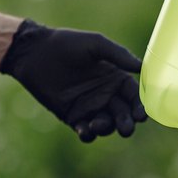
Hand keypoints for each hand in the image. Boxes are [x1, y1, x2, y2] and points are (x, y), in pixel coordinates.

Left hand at [0, 19, 147, 141]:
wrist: (35, 53)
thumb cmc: (66, 44)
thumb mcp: (95, 44)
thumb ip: (118, 55)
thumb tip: (142, 66)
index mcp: (115, 77)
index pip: (134, 95)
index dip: (140, 106)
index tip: (142, 115)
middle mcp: (106, 94)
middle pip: (123, 114)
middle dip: (127, 122)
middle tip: (126, 128)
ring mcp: (89, 107)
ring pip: (106, 125)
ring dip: (107, 128)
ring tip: (99, 123)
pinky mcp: (72, 116)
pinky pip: (85, 130)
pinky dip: (88, 134)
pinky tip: (85, 129)